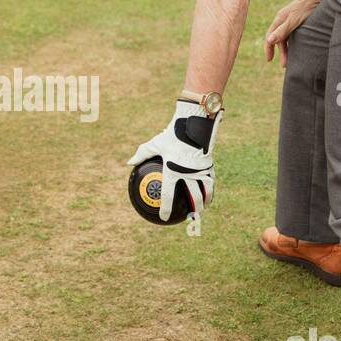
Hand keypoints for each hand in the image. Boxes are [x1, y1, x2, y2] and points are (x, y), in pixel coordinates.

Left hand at [126, 101, 223, 220]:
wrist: (193, 122)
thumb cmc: (172, 134)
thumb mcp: (155, 143)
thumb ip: (142, 154)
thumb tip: (129, 162)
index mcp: (173, 170)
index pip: (168, 194)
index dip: (165, 208)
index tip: (163, 218)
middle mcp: (188, 172)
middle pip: (193, 196)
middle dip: (193, 210)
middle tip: (190, 218)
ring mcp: (200, 169)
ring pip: (205, 190)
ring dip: (205, 202)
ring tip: (204, 210)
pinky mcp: (209, 164)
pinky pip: (210, 180)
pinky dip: (211, 189)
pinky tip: (210, 194)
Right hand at [265, 0, 322, 66]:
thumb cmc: (307, 7)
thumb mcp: (293, 20)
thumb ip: (282, 31)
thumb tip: (269, 41)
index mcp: (279, 20)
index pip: (270, 37)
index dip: (268, 49)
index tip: (269, 60)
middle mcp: (283, 20)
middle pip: (279, 39)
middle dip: (281, 52)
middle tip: (285, 64)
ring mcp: (291, 19)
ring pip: (287, 36)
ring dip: (289, 48)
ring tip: (293, 59)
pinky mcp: (300, 19)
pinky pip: (294, 33)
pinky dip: (295, 42)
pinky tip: (300, 47)